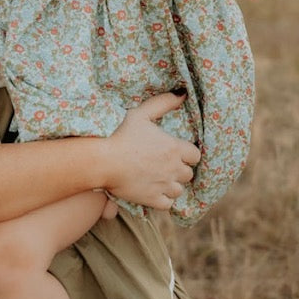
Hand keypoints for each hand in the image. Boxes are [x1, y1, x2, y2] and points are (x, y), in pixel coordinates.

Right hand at [106, 93, 200, 211]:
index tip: (176, 152)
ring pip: (179, 190)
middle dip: (179, 169)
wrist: (103, 160)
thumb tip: (182, 94)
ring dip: (172, 185)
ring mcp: (164, 185)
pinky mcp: (152, 199)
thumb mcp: (142, 113)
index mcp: (174, 148)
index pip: (195, 155)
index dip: (187, 154)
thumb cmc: (121, 134)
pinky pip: (167, 204)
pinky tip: (154, 191)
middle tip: (164, 164)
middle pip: (188, 174)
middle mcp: (173, 168)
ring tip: (159, 179)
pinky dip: (163, 200)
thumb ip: (163, 103)